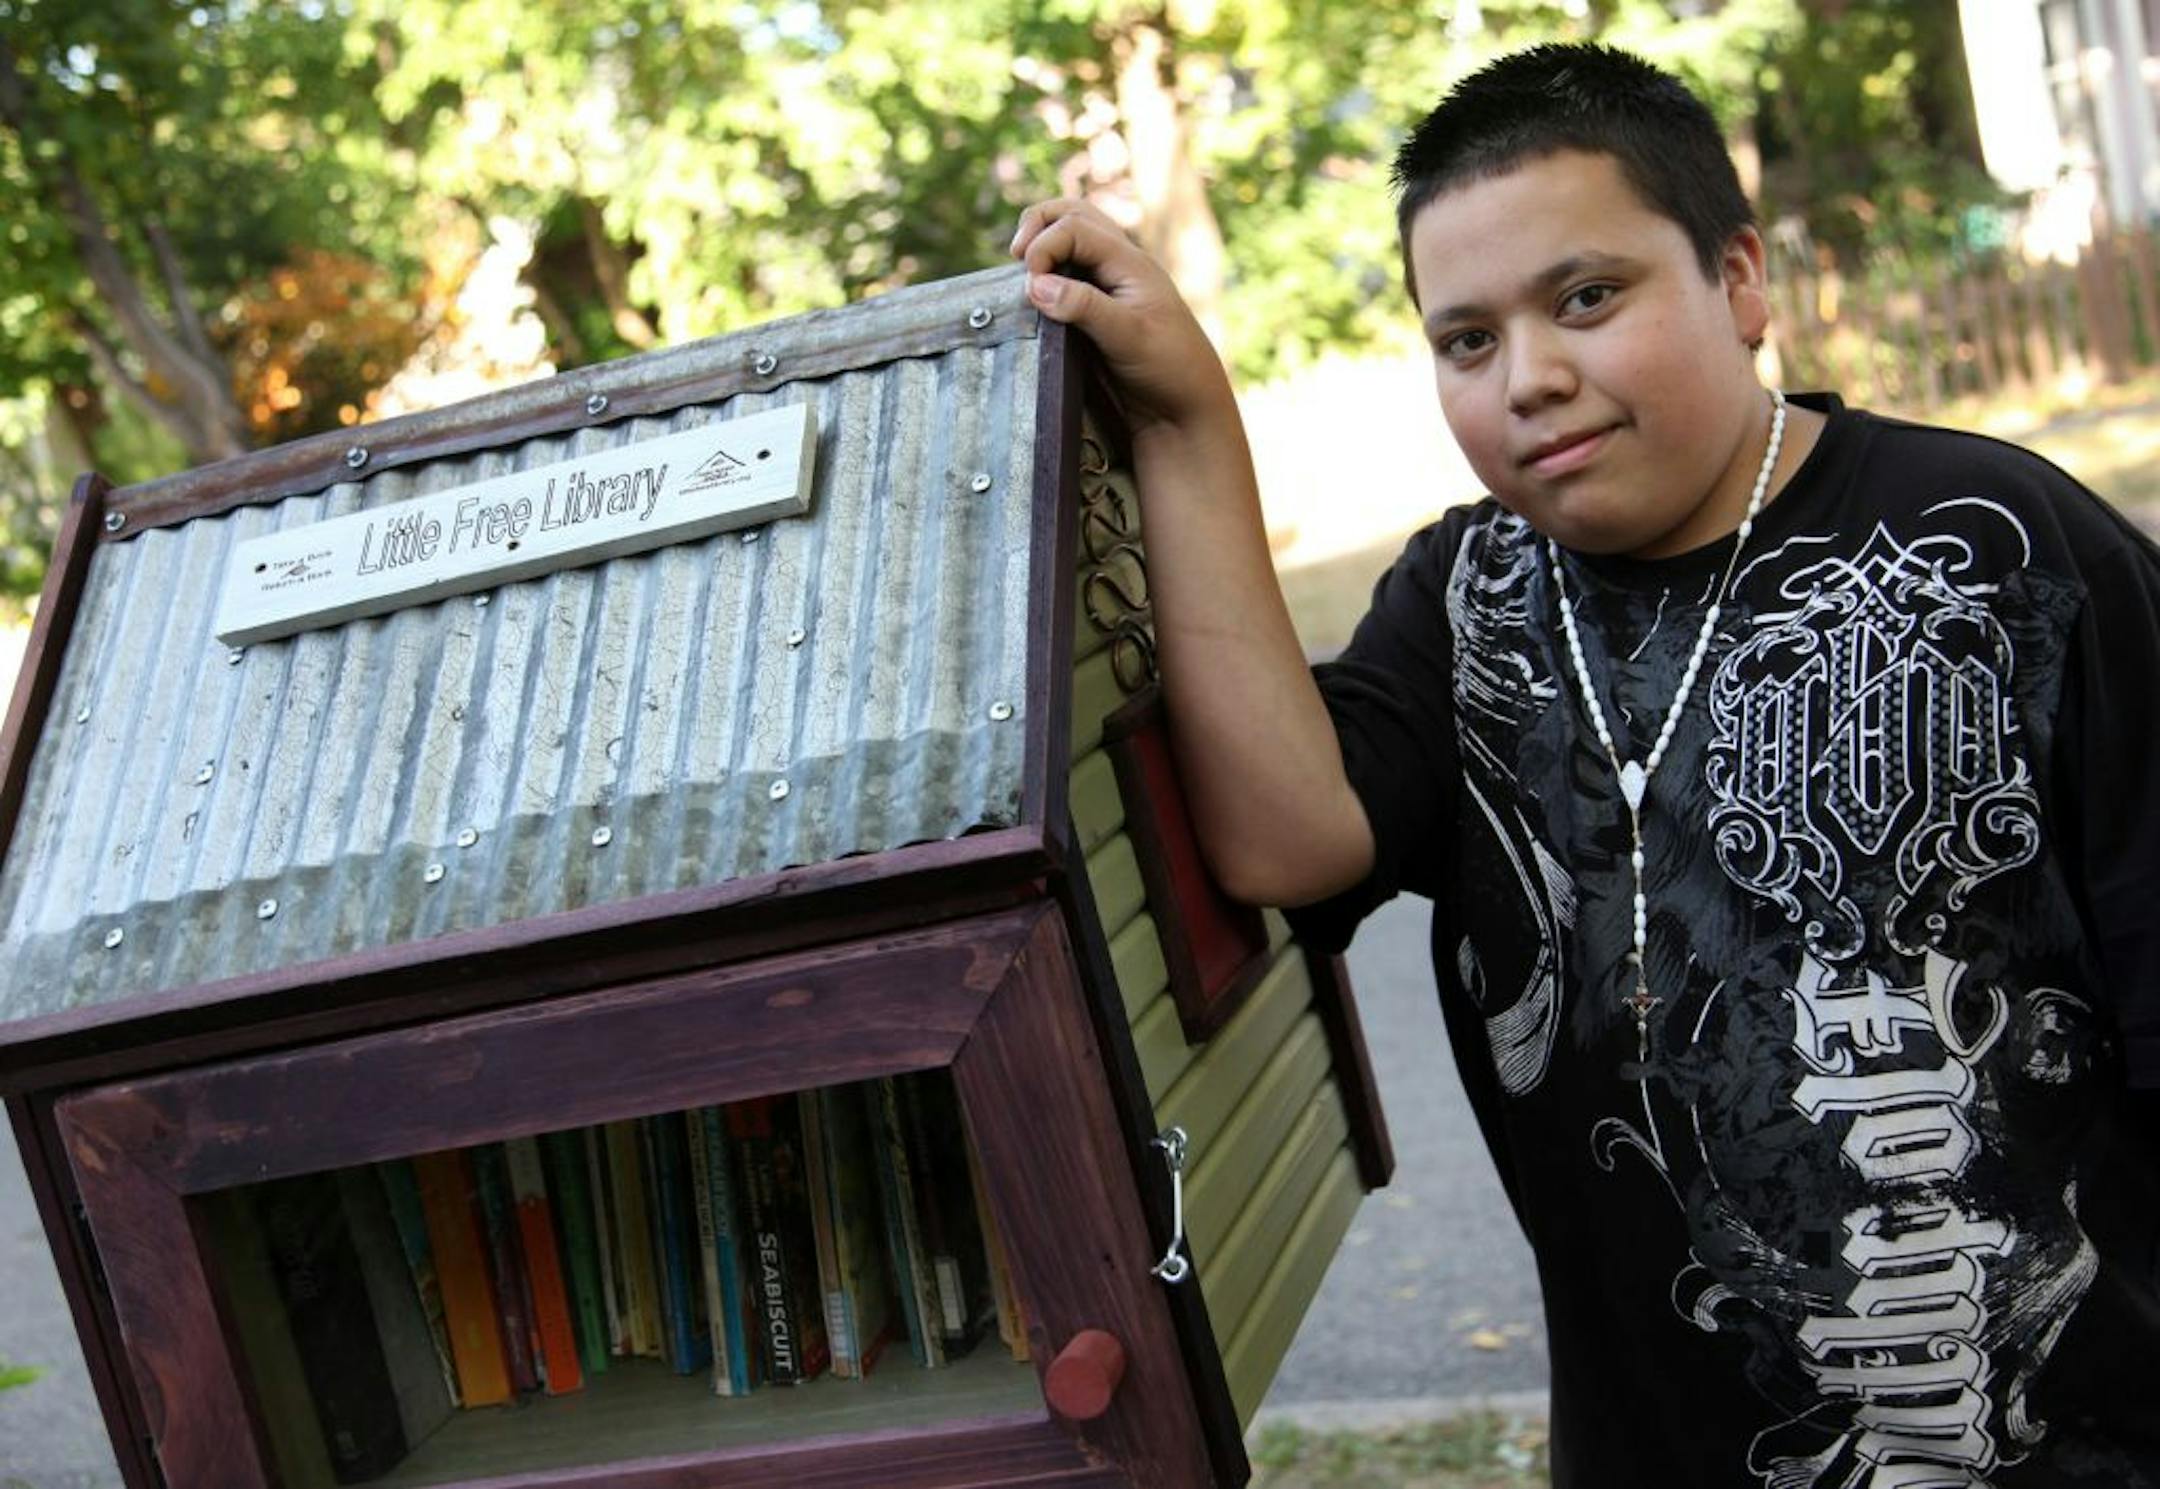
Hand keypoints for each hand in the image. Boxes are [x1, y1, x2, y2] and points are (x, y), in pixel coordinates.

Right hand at [1009, 198, 1233, 434]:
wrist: (1185, 407)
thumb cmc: (1169, 368)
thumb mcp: (1129, 337)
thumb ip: (1084, 307)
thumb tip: (1035, 284)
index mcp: (1129, 262)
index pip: (1075, 227)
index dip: (1044, 246)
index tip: (1031, 285)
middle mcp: (1117, 265)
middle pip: (1073, 214)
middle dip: (1039, 225)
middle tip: (1016, 255)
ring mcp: (1107, 285)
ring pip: (1071, 239)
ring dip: (1042, 243)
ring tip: (1023, 269)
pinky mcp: (1097, 310)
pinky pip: (1069, 273)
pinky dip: (1047, 272)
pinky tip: (1034, 295)